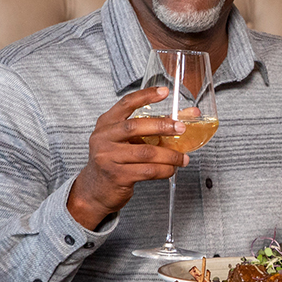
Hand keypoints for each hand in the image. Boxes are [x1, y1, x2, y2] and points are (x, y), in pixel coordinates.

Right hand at [66, 85, 188, 229]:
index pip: (126, 103)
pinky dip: (164, 170)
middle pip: (135, 126)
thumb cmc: (115, 161)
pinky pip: (147, 171)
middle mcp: (103, 138)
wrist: (95, 190)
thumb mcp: (125, 140)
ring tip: (183, 158)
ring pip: (146, 153)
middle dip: (162, 126)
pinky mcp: (117, 176)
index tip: (164, 92)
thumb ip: (150, 128)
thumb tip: (185, 117)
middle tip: (181, 128)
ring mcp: (108, 157)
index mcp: (106, 123)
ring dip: (170, 155)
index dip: (146, 96)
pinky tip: (171, 169)